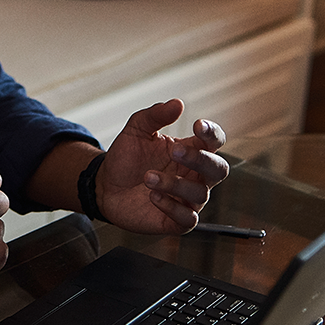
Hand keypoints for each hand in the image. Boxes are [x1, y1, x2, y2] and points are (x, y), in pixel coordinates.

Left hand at [97, 100, 227, 233]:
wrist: (105, 185)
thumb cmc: (127, 158)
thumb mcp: (136, 130)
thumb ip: (155, 115)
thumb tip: (177, 103)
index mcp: (191, 151)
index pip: (215, 142)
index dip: (212, 133)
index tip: (197, 125)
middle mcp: (194, 176)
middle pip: (219, 169)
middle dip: (200, 160)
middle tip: (175, 151)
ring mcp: (186, 199)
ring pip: (199, 194)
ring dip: (174, 184)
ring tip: (147, 177)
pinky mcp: (175, 221)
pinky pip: (187, 219)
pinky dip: (173, 207)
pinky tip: (153, 196)